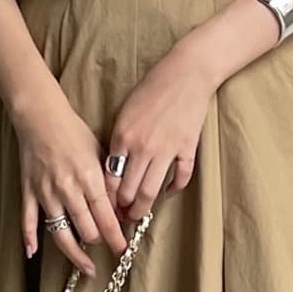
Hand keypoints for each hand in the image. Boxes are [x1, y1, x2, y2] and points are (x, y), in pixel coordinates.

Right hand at [14, 89, 127, 276]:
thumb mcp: (100, 153)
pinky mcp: (29, 191)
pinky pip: (28, 220)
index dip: (116, 238)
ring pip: (61, 234)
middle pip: (87, 231)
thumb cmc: (73, 131)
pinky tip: (33, 253)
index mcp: (89, 179)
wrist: (41, 116)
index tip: (122, 249)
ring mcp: (46, 193)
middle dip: (99, 241)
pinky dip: (29, 238)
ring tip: (87, 267)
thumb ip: (109, 182)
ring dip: (76, 253)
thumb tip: (119, 208)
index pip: (106, 218)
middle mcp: (68, 190)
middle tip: (106, 245)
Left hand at [106, 41, 215, 220]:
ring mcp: (166, 150)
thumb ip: (119, 141)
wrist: (186, 73)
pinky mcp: (187, 149)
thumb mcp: (125, 112)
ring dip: (142, 208)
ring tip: (139, 215)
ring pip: (150, 192)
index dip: (106, 199)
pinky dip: (174, 188)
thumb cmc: (153, 88)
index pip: (109, 179)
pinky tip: (169, 191)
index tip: (105, 209)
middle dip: (122, 210)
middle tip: (121, 218)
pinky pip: (180, 177)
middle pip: (128, 191)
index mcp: (122, 137)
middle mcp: (142, 148)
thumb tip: (114, 168)